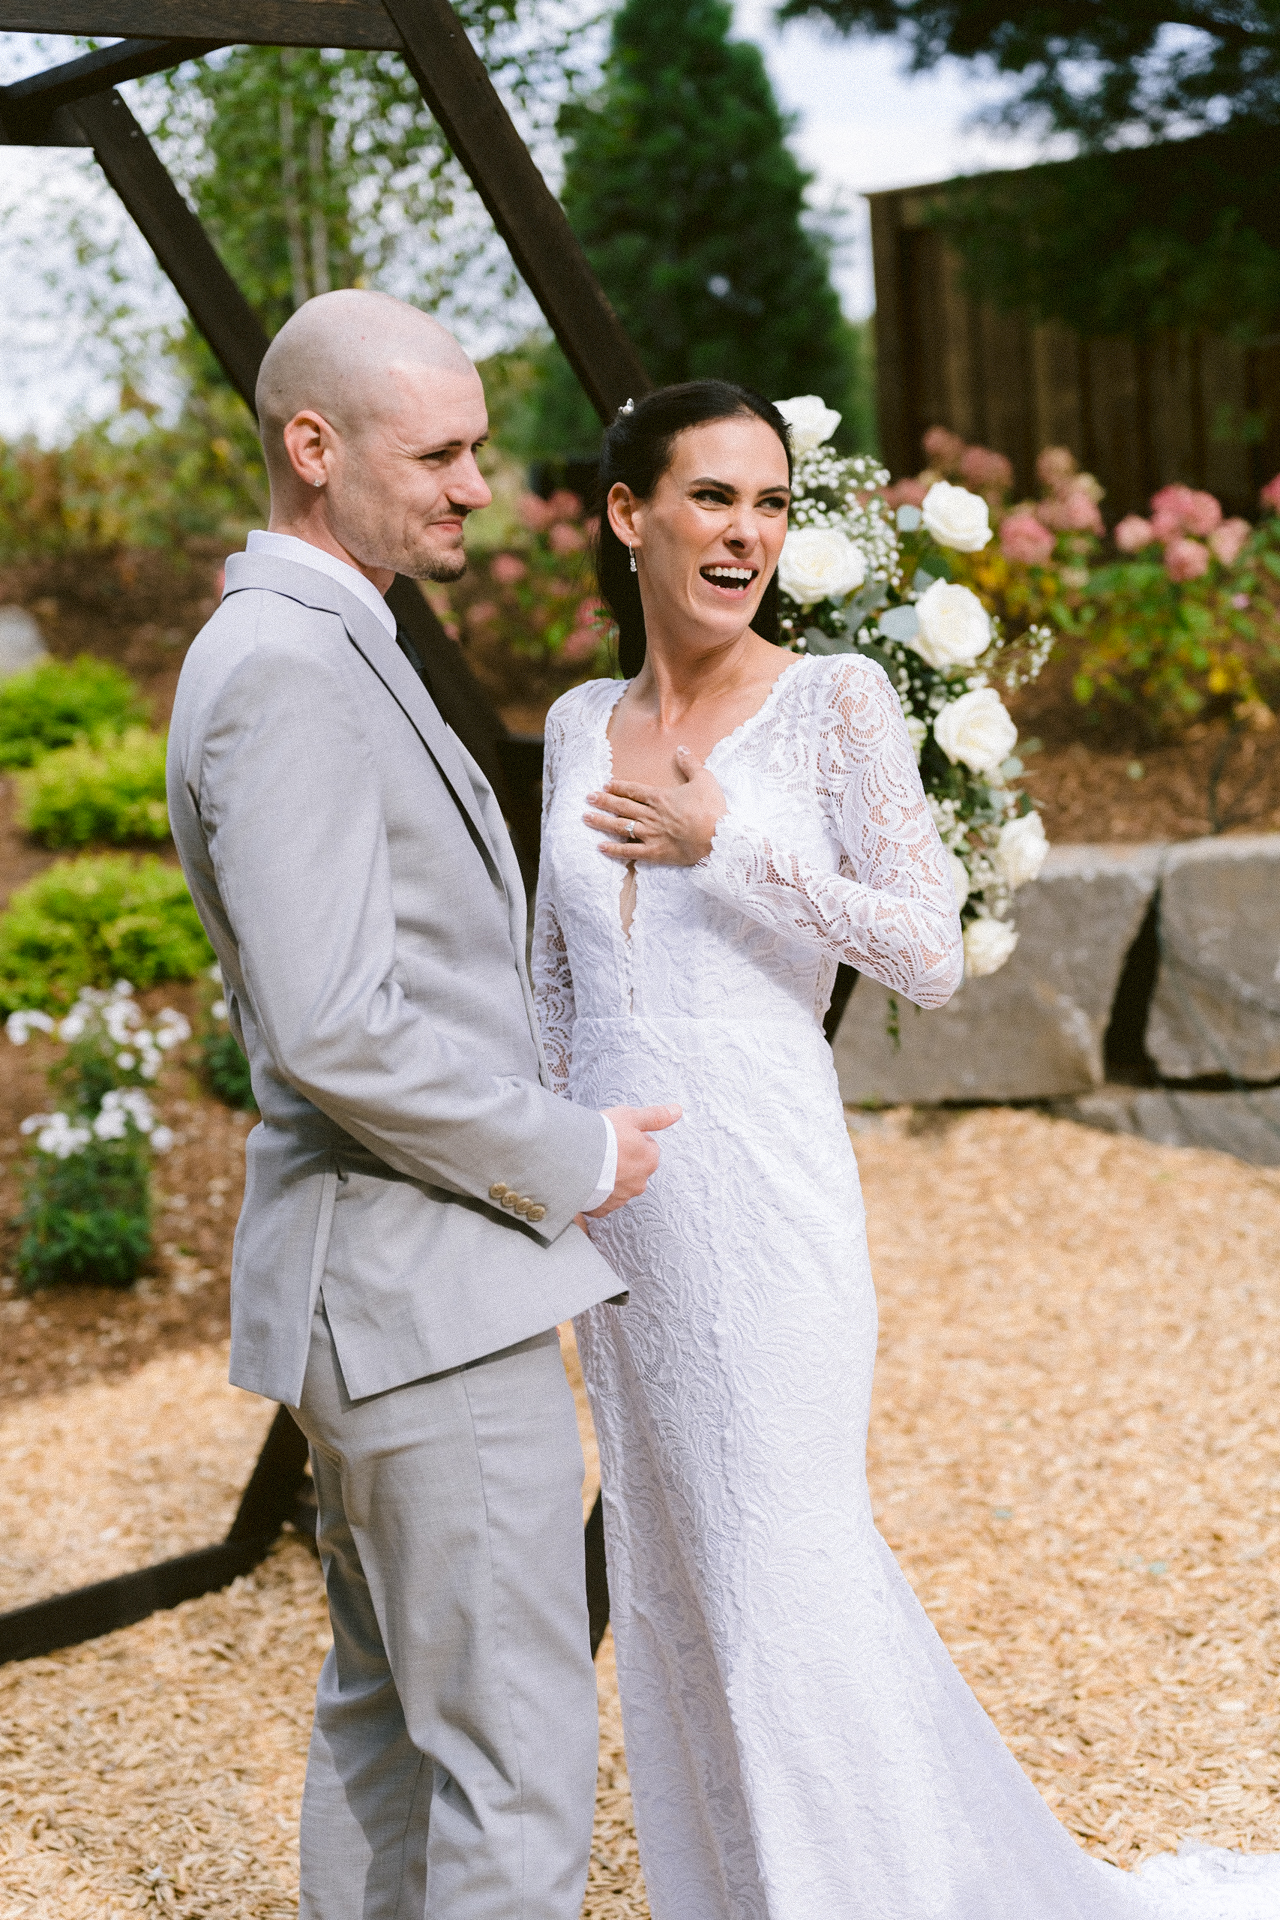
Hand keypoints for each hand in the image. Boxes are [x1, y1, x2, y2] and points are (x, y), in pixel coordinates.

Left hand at [584, 747, 726, 867]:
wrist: (718, 837)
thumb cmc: (712, 808)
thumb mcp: (704, 779)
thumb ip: (690, 764)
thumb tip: (680, 748)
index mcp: (660, 797)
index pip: (633, 790)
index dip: (618, 787)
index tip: (605, 784)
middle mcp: (650, 815)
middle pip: (622, 806)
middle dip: (603, 801)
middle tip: (588, 798)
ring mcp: (651, 834)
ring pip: (620, 826)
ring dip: (602, 822)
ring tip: (586, 818)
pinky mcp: (655, 852)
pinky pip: (630, 851)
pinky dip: (614, 850)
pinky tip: (601, 847)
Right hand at [588, 1103, 681, 1215]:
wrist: (572, 1159)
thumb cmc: (602, 1136)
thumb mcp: (631, 1117)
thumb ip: (656, 1116)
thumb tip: (677, 1111)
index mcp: (649, 1160)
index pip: (648, 1148)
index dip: (632, 1139)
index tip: (618, 1136)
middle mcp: (639, 1183)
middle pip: (635, 1168)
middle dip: (623, 1160)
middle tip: (604, 1149)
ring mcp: (621, 1198)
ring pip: (619, 1184)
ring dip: (610, 1176)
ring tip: (592, 1163)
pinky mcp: (602, 1209)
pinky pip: (603, 1199)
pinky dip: (597, 1191)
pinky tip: (587, 1179)